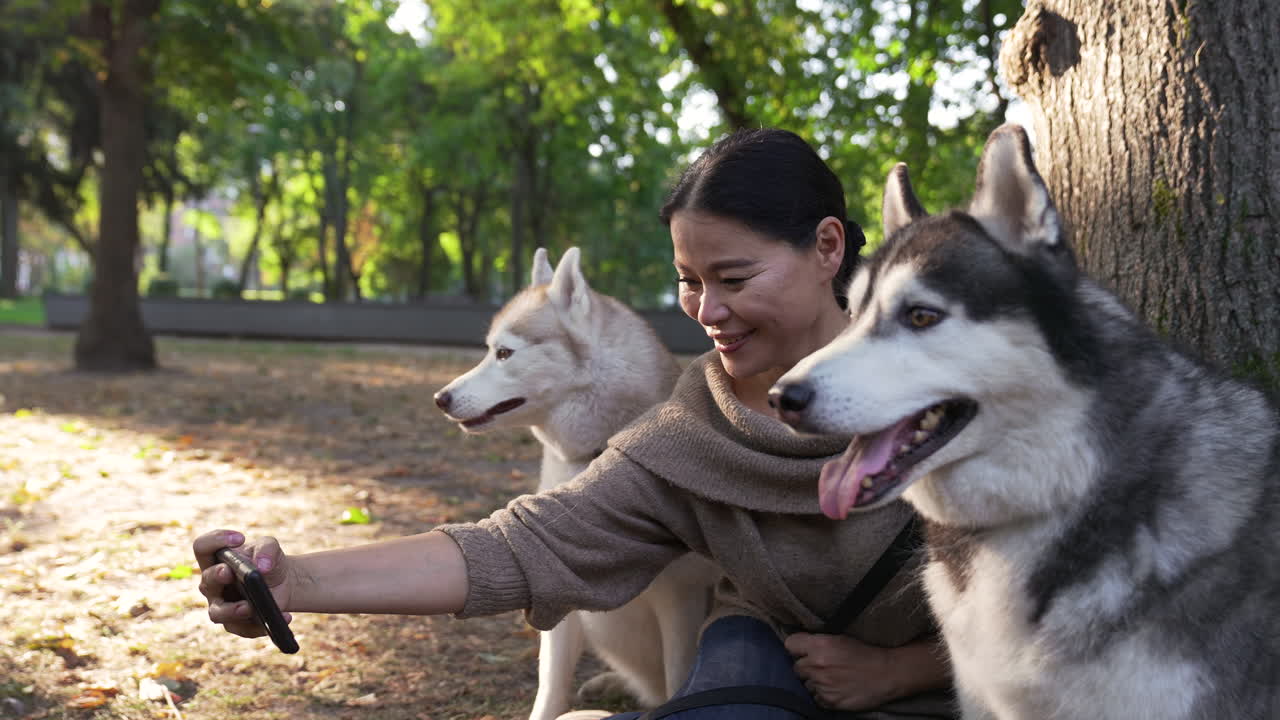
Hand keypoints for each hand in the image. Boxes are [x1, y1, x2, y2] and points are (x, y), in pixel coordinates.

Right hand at [193, 529, 294, 638]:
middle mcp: (213, 584)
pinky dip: (261, 626)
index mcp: (216, 560)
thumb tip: (262, 567)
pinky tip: (282, 617)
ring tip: (248, 607)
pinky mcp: (237, 624)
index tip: (240, 538)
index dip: (215, 540)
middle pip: (206, 581)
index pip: (202, 547)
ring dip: (231, 610)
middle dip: (216, 576)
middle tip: (229, 572)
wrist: (284, 581)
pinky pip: (243, 629)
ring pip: (217, 613)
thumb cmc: (268, 560)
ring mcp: (222, 606)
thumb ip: (267, 549)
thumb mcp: (271, 548)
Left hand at [784, 632, 898, 710]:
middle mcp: (817, 664)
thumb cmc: (865, 653)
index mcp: (819, 645)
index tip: (802, 650)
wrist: (886, 673)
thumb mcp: (840, 638)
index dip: (797, 647)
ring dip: (814, 681)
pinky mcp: (829, 700)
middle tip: (821, 665)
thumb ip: (818, 642)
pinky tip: (835, 688)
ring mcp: (822, 684)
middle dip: (806, 666)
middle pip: (796, 667)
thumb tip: (801, 646)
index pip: (790, 644)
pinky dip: (822, 695)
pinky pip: (815, 698)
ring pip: (805, 684)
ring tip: (831, 678)